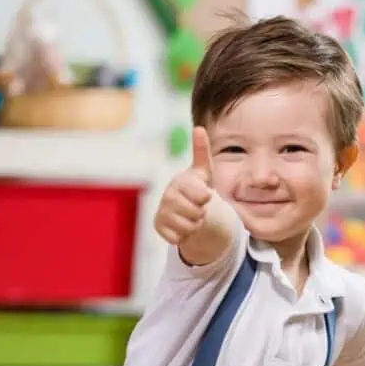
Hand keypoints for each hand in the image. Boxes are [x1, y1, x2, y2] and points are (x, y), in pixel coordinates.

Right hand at [154, 126, 214, 244]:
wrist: (185, 207)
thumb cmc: (196, 187)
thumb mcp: (203, 171)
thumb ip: (201, 151)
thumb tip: (198, 128)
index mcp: (180, 181)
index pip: (203, 196)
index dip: (206, 198)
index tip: (204, 194)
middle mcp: (167, 195)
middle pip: (196, 213)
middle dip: (202, 212)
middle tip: (198, 206)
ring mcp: (161, 211)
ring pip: (189, 227)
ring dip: (195, 224)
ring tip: (191, 214)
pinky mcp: (157, 226)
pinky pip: (178, 237)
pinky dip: (184, 234)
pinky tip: (181, 225)